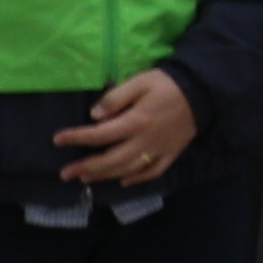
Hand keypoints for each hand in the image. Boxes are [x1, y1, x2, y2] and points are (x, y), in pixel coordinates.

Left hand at [50, 68, 193, 185]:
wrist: (204, 92)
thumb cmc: (167, 84)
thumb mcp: (139, 82)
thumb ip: (115, 98)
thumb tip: (94, 116)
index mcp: (136, 121)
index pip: (100, 134)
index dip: (76, 138)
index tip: (57, 140)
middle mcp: (146, 140)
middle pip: (111, 159)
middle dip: (85, 167)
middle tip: (65, 173)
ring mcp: (160, 150)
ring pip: (128, 169)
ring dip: (105, 176)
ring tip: (85, 178)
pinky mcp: (171, 154)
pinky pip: (153, 172)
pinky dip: (136, 179)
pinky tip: (122, 180)